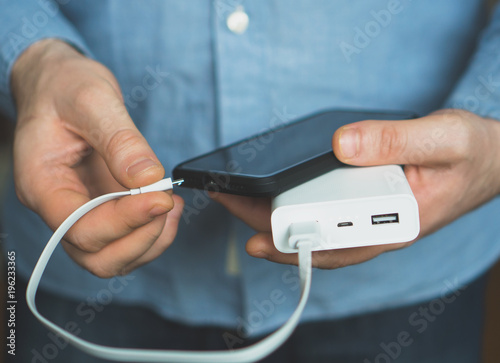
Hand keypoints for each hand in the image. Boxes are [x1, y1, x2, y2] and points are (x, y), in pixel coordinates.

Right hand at [12, 39, 183, 276]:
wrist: (58, 84)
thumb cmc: (64, 87)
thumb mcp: (91, 100)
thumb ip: (120, 141)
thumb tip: (150, 179)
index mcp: (43, 183)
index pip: (79, 227)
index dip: (124, 221)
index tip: (161, 198)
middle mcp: (58, 206)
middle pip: (96, 257)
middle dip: (139, 238)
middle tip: (167, 203)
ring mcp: (81, 211)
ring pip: (113, 257)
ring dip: (150, 241)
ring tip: (172, 205)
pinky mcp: (102, 207)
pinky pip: (125, 239)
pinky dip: (152, 232)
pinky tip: (167, 206)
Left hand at [213, 109, 499, 267]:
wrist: (490, 160)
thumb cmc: (471, 154)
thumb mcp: (444, 138)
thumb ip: (398, 140)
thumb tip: (344, 144)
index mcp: (399, 222)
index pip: (339, 242)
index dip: (297, 241)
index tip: (257, 236)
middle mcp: (380, 229)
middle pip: (318, 238)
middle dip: (271, 225)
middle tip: (229, 201)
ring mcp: (371, 220)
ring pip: (318, 228)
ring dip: (277, 217)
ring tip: (238, 198)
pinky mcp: (367, 206)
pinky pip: (326, 215)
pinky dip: (298, 209)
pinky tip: (274, 200)